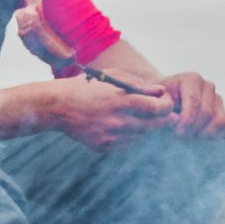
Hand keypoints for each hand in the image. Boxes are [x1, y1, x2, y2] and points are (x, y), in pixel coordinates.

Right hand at [54, 74, 174, 150]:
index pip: (158, 109)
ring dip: (146, 129)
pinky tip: (124, 128)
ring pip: (142, 137)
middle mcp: (117, 121)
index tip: (166, 103)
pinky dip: (130, 137)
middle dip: (163, 120)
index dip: (167, 106)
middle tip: (165, 116)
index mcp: (121, 100)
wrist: (57, 106)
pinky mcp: (103, 146)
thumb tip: (160, 92)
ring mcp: (110, 136)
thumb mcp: (112, 76)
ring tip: (140, 119)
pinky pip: (127, 145)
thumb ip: (138, 84)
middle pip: (154, 126)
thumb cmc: (86, 87)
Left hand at [161, 72, 224, 137]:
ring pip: (219, 121)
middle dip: (193, 129)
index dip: (187, 120)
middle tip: (179, 136)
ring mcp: (217, 98)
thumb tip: (172, 114)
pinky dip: (213, 135)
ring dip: (203, 133)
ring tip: (188, 136)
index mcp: (191, 79)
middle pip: (207, 113)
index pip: (194, 102)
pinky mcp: (223, 111)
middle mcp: (207, 86)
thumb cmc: (158, 100)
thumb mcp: (154, 100)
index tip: (177, 132)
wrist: (164, 100)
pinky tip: (198, 135)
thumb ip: (161, 105)